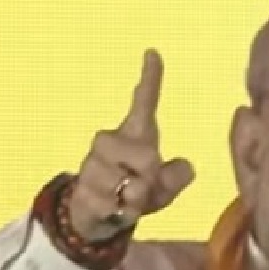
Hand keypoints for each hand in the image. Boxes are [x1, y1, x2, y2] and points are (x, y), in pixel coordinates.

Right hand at [67, 49, 194, 241]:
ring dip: (136, 199)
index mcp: (133, 136)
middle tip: (144, 185)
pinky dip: (120, 213)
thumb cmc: (135, 193)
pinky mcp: (83, 189)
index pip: (143, 103)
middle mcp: (108, 143)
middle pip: (144, 155)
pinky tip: (114, 211)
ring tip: (128, 201)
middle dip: (152, 175)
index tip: (153, 52)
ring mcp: (92, 165)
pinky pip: (111, 203)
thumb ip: (178, 177)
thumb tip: (185, 166)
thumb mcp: (165, 188)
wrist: (96, 216)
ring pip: (127, 182)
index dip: (150, 79)